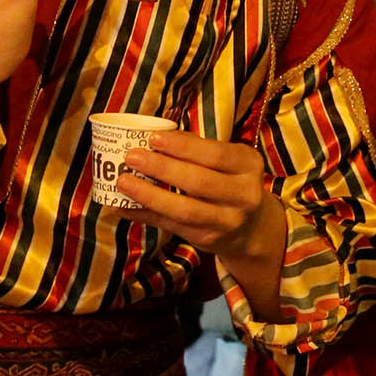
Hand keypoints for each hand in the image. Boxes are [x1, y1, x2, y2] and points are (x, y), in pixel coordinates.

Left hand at [119, 131, 285, 316]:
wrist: (252, 229)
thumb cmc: (231, 183)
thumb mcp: (229, 162)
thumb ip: (200, 149)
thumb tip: (156, 136)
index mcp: (249, 165)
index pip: (216, 154)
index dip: (183, 146)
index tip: (154, 138)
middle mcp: (244, 195)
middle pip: (199, 182)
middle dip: (162, 168)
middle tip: (132, 157)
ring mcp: (227, 221)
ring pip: (184, 209)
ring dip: (150, 195)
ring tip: (124, 182)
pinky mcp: (207, 240)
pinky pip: (172, 226)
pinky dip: (146, 215)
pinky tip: (125, 206)